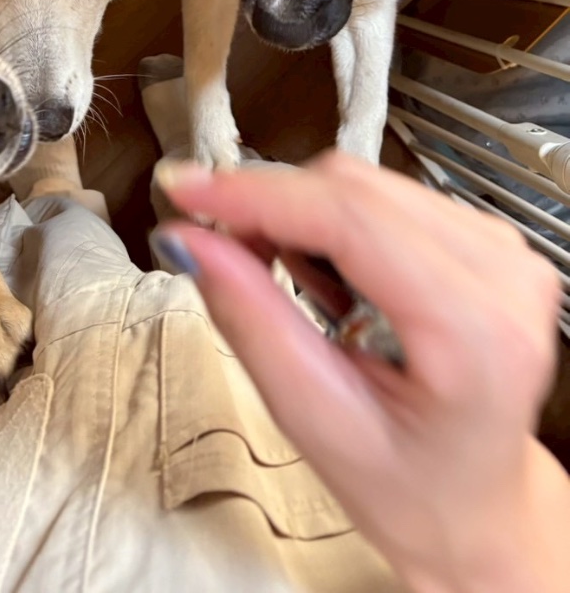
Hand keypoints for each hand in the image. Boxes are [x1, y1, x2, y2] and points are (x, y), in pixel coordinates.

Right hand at [155, 153, 569, 592]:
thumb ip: (252, 321)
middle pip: (355, 189)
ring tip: (290, 284)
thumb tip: (189, 240)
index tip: (184, 190)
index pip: (353, 220)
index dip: (259, 194)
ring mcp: (500, 247)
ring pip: (363, 183)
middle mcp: (503, 270)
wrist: (475, 504)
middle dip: (272, 207)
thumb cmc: (407, 484)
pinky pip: (383, 195)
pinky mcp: (484, 236)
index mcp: (476, 329)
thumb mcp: (314, 420)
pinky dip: (333, 222)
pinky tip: (331, 281)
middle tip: (223, 253)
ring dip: (301, 216)